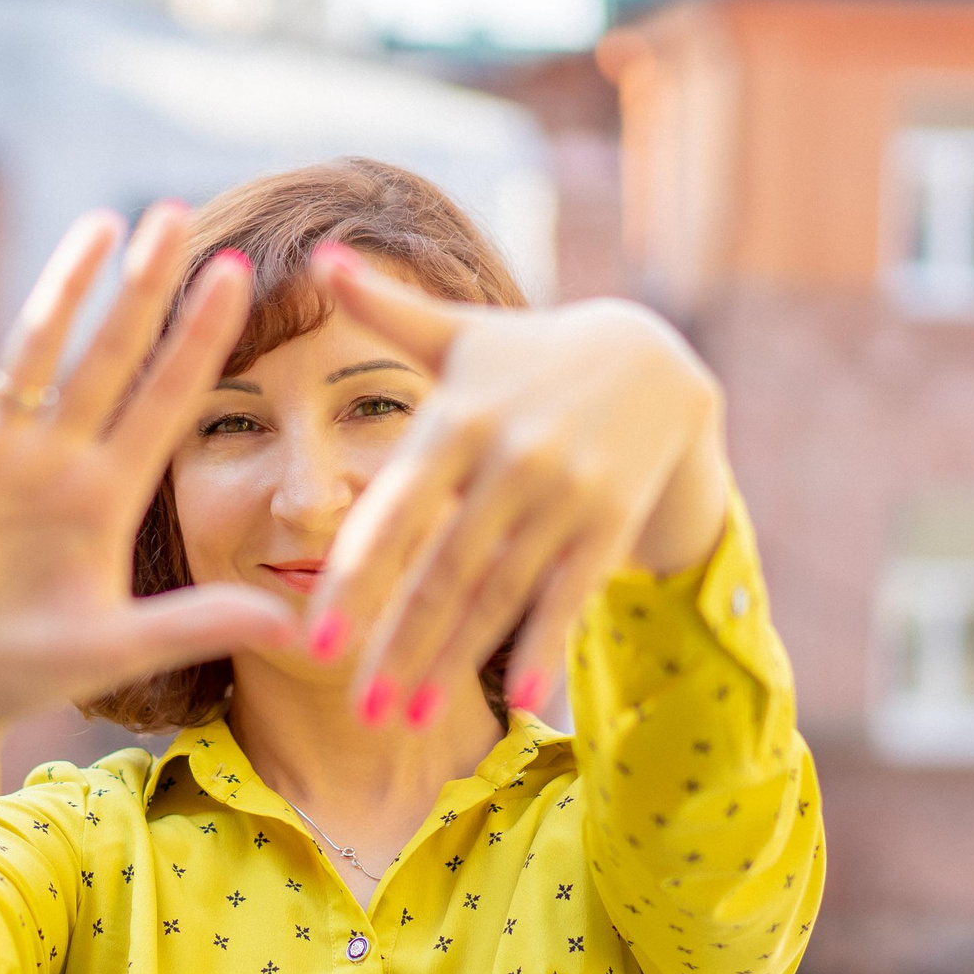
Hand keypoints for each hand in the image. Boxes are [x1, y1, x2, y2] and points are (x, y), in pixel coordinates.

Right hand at [0, 204, 298, 766]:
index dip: (199, 339)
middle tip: (174, 213)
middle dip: (142, 288)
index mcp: (107, 494)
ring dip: (63, 288)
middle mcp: (57, 459)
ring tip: (99, 224)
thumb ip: (193, 626)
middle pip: (109, 357)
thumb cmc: (24, 673)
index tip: (238, 274)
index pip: (166, 400)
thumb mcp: (115, 648)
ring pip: (32, 351)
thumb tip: (290, 628)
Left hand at [300, 244, 729, 722]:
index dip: (359, 575)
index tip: (318, 636)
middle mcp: (511, 460)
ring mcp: (565, 497)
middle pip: (446, 570)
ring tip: (405, 719)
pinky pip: (570, 594)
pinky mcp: (609, 524)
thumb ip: (386, 310)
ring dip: (453, 661)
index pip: (398, 508)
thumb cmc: (530, 354)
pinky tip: (524, 703)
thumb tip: (320, 254)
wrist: (655, 362)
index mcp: (459, 419)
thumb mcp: (462, 330)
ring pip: (499, 594)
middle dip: (401, 645)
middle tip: (358, 711)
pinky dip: (547, 646)